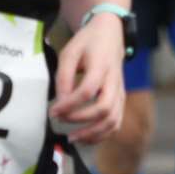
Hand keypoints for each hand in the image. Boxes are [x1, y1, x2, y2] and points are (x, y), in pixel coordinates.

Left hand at [49, 14, 125, 143]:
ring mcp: (120, 91)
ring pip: (113, 119)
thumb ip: (64, 77)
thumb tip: (60, 102)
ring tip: (74, 138)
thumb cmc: (88, 43)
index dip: (70, 104)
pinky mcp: (120, 98)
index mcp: (101, 66)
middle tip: (61, 121)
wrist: (111, 35)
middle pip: (104, 108)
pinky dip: (103, 134)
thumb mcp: (70, 52)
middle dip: (81, 120)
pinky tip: (87, 137)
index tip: (53, 111)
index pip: (87, 91)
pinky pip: (116, 122)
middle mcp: (114, 81)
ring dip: (94, 133)